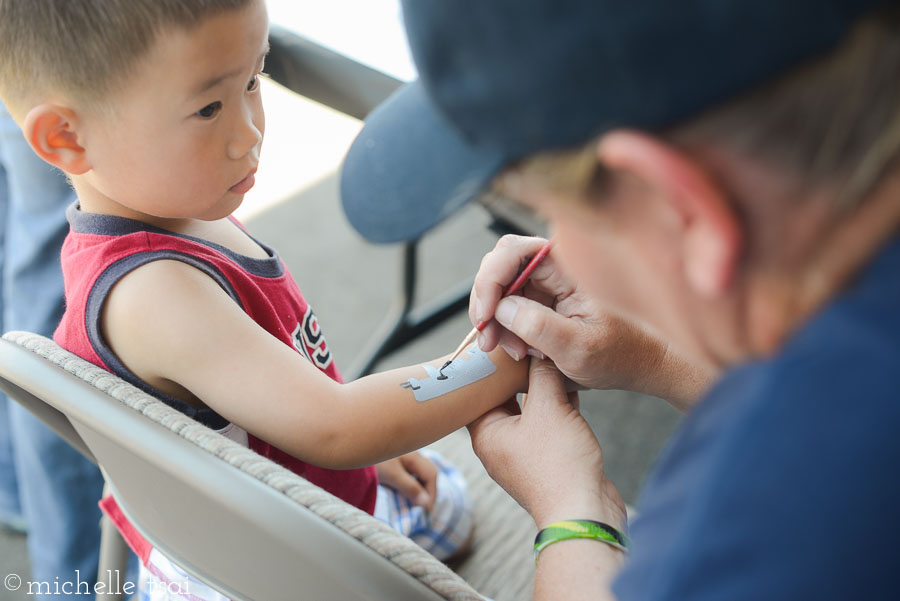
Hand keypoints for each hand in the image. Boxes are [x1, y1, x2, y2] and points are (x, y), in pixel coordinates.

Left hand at [375, 451, 437, 511]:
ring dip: (418, 486)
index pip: (431, 475)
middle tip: (423, 508)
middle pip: (426, 472)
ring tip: (413, 501)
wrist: (350, 443)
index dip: (431, 494)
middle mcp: (411, 453)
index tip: (426, 512)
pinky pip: (407, 471)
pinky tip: (400, 489)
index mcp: (414, 455)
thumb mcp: (392, 474)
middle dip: (427, 490)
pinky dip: (408, 482)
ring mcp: (401, 454)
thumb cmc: (372, 458)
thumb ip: (410, 487)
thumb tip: (427, 503)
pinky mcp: (391, 458)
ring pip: (416, 471)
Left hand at [467, 358, 625, 528]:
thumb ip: (543, 373)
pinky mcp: (548, 458)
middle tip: (528, 345)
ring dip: (541, 388)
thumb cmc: (558, 464)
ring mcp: (524, 453)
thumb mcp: (548, 407)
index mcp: (486, 433)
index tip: (500, 343)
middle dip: (519, 373)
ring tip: (552, 359)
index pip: (478, 390)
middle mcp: (499, 444)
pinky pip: (547, 424)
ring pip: (529, 410)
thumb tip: (540, 350)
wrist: (584, 511)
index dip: (489, 366)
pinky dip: (557, 405)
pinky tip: (571, 385)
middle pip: (504, 397)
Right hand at [471, 234, 713, 407]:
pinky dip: (503, 329)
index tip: (485, 315)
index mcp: (568, 267)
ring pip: (499, 289)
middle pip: (499, 266)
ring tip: (514, 351)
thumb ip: (540, 326)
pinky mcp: (540, 303)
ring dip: (494, 321)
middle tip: (489, 338)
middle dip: (487, 301)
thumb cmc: (620, 355)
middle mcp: (554, 269)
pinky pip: (507, 307)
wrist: (638, 365)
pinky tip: (518, 350)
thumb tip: (503, 307)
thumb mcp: (579, 348)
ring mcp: (545, 285)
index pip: (514, 251)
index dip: (491, 278)